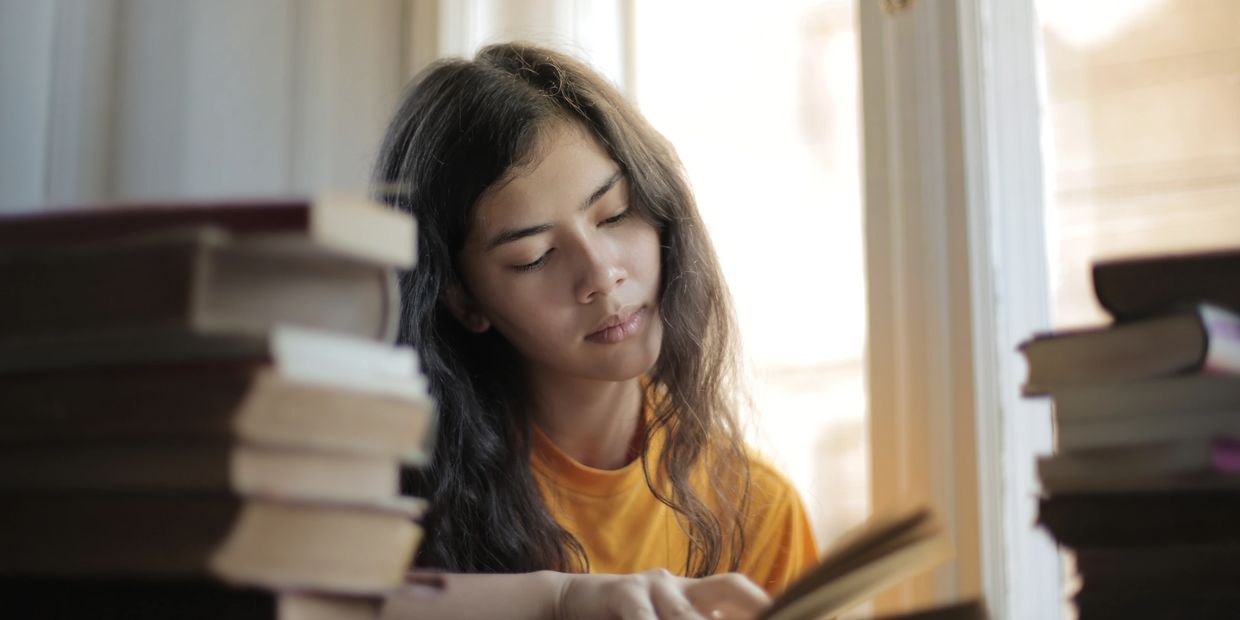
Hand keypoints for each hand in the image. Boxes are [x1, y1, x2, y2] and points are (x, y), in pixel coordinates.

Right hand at [556, 569, 769, 619]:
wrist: (569, 602)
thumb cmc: (625, 619)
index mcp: (692, 594)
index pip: (738, 592)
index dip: (764, 605)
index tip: (792, 615)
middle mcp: (678, 584)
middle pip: (728, 586)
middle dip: (755, 606)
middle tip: (772, 619)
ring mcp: (651, 586)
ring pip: (687, 616)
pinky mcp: (622, 594)